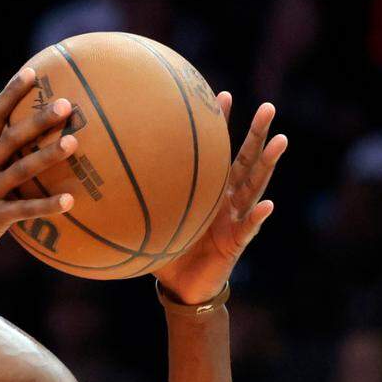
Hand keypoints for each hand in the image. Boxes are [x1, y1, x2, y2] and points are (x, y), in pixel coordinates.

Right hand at [0, 67, 76, 276]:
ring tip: (74, 142)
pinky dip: (47, 206)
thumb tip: (20, 160)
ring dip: (47, 155)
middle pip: (11, 136)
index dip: (11, 93)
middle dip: (38, 119)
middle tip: (66, 103)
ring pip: (20, 169)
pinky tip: (71, 201)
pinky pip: (23, 210)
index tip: (32, 72)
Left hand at [152, 93, 287, 303]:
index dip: (221, 125)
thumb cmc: (167, 250)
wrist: (182, 286)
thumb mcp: (150, 219)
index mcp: (208, 190)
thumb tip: (100, 176)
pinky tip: (268, 205)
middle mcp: (226, 199)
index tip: (222, 95)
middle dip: (257, 134)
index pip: (216, 151)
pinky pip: (248, 228)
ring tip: (280, 141)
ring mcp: (235, 219)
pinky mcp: (236, 242)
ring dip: (268, 164)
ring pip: (255, 186)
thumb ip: (135, 199)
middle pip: (246, 160)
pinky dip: (257, 217)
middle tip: (269, 107)